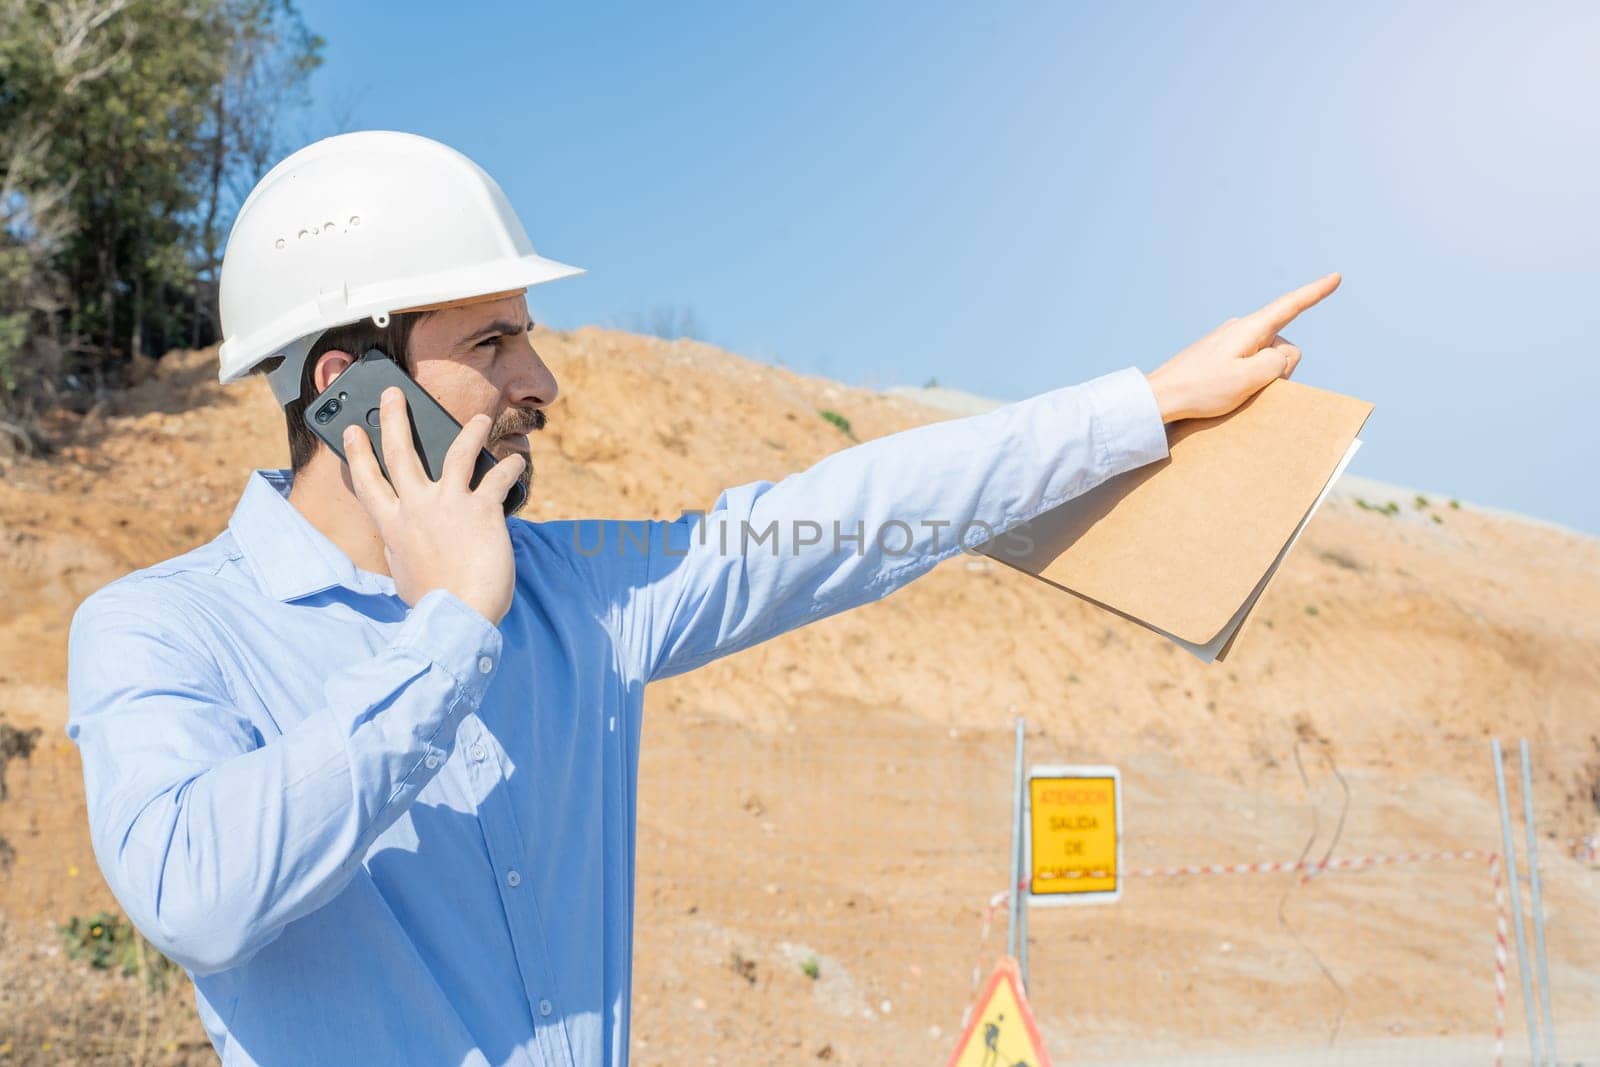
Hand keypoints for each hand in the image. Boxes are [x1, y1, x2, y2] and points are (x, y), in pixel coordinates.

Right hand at [342, 387, 525, 624]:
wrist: (458, 615)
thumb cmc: (433, 602)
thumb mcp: (403, 574)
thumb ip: (400, 550)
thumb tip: (399, 542)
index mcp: (393, 525)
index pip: (369, 482)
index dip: (358, 453)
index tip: (354, 431)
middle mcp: (416, 507)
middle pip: (401, 452)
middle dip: (395, 418)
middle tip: (393, 394)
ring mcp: (449, 504)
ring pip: (456, 452)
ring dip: (470, 431)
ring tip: (481, 418)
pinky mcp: (482, 508)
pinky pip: (498, 476)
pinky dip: (511, 467)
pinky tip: (518, 462)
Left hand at [1145, 273, 1340, 423]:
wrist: (1161, 397)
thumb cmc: (1202, 389)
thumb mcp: (1250, 379)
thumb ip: (1278, 363)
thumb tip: (1284, 356)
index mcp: (1249, 329)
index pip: (1290, 306)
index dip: (1315, 293)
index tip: (1336, 277)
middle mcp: (1239, 328)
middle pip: (1280, 344)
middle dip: (1279, 368)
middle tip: (1249, 387)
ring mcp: (1227, 340)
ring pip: (1265, 356)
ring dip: (1260, 376)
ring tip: (1230, 391)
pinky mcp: (1217, 354)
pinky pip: (1247, 363)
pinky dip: (1247, 378)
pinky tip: (1224, 391)